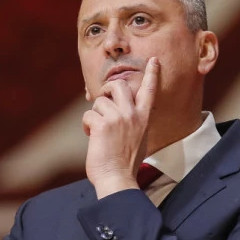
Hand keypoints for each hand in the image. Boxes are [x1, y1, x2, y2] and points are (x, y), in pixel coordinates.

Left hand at [82, 58, 158, 198]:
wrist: (118, 178)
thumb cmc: (125, 164)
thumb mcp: (139, 139)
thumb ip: (134, 123)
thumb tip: (120, 114)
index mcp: (143, 119)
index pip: (149, 92)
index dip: (152, 75)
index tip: (153, 61)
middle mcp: (133, 115)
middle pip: (118, 86)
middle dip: (106, 90)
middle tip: (101, 101)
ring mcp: (118, 118)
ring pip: (99, 101)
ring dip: (94, 115)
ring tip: (97, 131)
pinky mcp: (103, 124)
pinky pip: (88, 115)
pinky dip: (86, 126)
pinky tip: (91, 137)